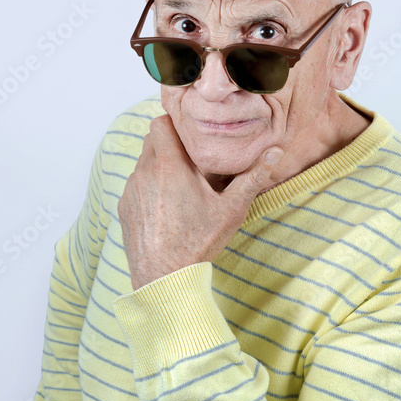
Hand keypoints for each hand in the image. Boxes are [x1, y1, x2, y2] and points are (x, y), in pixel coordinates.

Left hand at [117, 114, 282, 290]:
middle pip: (152, 140)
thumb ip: (252, 176)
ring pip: (143, 163)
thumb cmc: (198, 242)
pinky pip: (136, 185)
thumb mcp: (231, 209)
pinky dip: (149, 188)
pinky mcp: (124, 208)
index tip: (192, 135)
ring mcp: (131, 190)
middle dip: (170, 144)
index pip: (161, 122)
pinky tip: (168, 207)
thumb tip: (275, 151)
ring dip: (159, 167)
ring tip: (182, 185)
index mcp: (169, 165)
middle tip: (193, 159)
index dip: (175, 124)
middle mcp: (144, 172)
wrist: (165, 278)